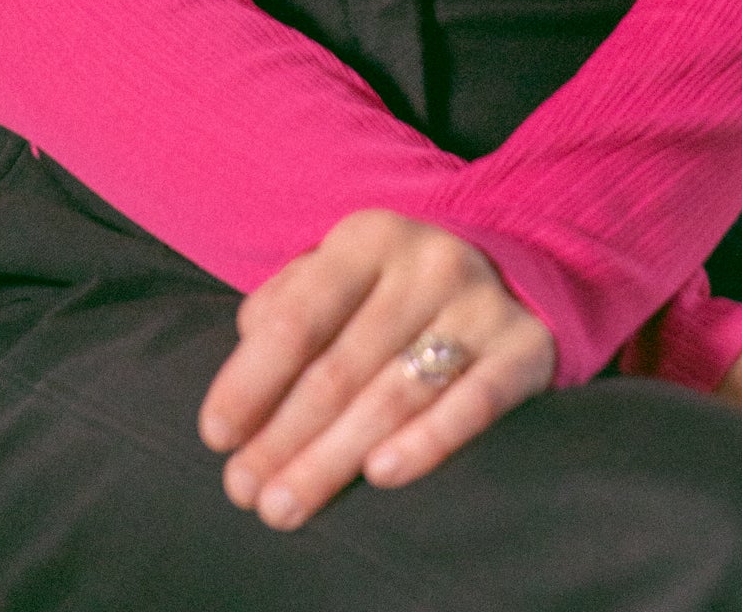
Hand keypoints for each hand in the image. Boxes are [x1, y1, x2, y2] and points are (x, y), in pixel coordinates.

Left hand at [196, 208, 557, 528]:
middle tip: (246, 491)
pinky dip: (427, 440)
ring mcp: (479, 304)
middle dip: (284, 436)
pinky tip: (381, 474)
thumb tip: (248, 355)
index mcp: (368, 237)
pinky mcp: (525, 347)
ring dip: (334, 457)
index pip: (297, 316)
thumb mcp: (340, 272)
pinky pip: (474, 403)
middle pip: (340, 367)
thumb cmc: (392, 288)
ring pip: (395, 394)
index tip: (217, 435)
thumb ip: (287, 303)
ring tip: (288, 503)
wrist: (510, 267)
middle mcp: (426, 262)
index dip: (251, 380)